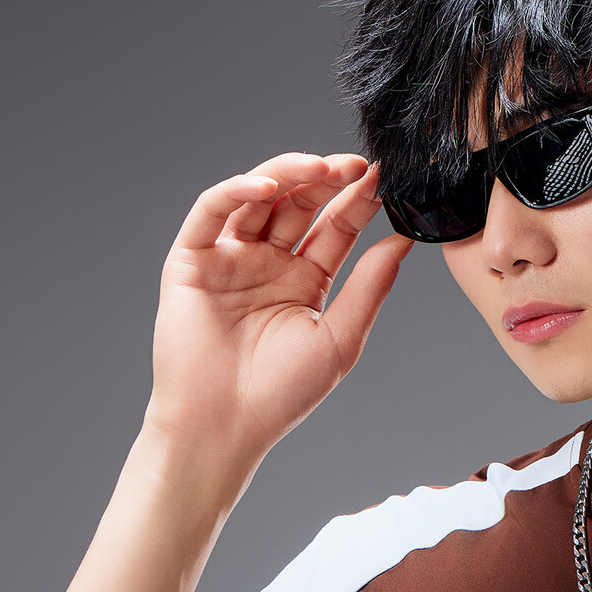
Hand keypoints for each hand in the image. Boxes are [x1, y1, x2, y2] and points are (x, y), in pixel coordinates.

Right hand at [142, 152, 414, 474]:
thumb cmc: (282, 394)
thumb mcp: (340, 338)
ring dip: (289, 175)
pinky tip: (269, 186)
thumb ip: (369, 287)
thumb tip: (401, 242)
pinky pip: (211, 212)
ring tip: (321, 167)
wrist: (224, 426)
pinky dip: (236, 191)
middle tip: (358, 164)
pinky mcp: (190, 260)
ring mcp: (228, 258)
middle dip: (328, 179)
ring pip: (257, 199)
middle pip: (299, 205)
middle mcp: (266, 263)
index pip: (334, 228)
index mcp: (304, 280)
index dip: (358, 201)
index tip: (386, 179)